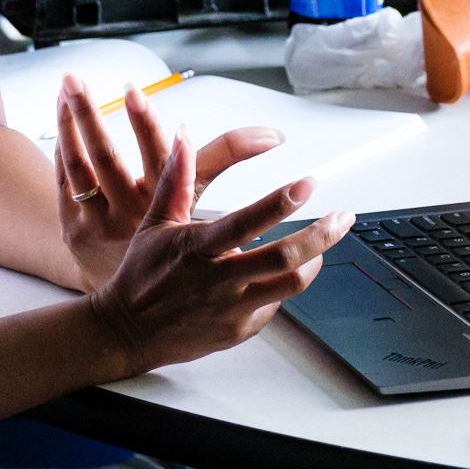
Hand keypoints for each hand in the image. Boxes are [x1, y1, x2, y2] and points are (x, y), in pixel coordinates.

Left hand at [53, 73, 281, 289]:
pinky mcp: (72, 226)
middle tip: (88, 82)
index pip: (163, 162)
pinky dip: (62, 142)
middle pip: (108, 157)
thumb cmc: (180, 258)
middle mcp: (130, 213)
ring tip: (70, 81)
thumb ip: (232, 166)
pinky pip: (62, 178)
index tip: (137, 92)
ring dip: (75, 120)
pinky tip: (60, 108)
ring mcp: (97, 221)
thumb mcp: (210, 216)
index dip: (149, 126)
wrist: (132, 321)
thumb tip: (273, 135)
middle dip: (95, 117)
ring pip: (81, 163)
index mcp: (165, 209)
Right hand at [89, 126, 352, 374]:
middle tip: (343, 217)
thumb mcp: (155, 221)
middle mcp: (218, 280)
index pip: (246, 222)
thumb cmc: (141, 273)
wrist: (126, 332)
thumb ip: (176, 178)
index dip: (279, 202)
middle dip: (320, 235)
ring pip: (289, 285)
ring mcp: (231, 309)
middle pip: (283, 258)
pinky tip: (284, 271)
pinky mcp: (239, 330)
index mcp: (197, 248)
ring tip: (324, 242)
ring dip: (315, 261)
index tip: (306, 184)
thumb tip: (184, 136)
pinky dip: (285, 285)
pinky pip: (274, 305)